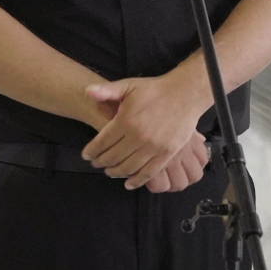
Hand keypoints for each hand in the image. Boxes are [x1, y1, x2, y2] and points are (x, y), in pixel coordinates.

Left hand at [82, 74, 208, 189]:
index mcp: (126, 121)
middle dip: (100, 162)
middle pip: (113, 157)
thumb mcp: (129, 85)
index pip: (102, 142)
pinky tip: (128, 183)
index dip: (91, 151)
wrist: (184, 95)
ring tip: (109, 171)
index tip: (86, 156)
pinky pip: (149, 173)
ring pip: (128, 167)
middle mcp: (138, 137)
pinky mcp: (166, 154)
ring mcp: (153, 148)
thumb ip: (107, 90)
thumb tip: (87, 91)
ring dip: (115, 172)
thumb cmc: (154, 90)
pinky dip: (137, 181)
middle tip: (95, 163)